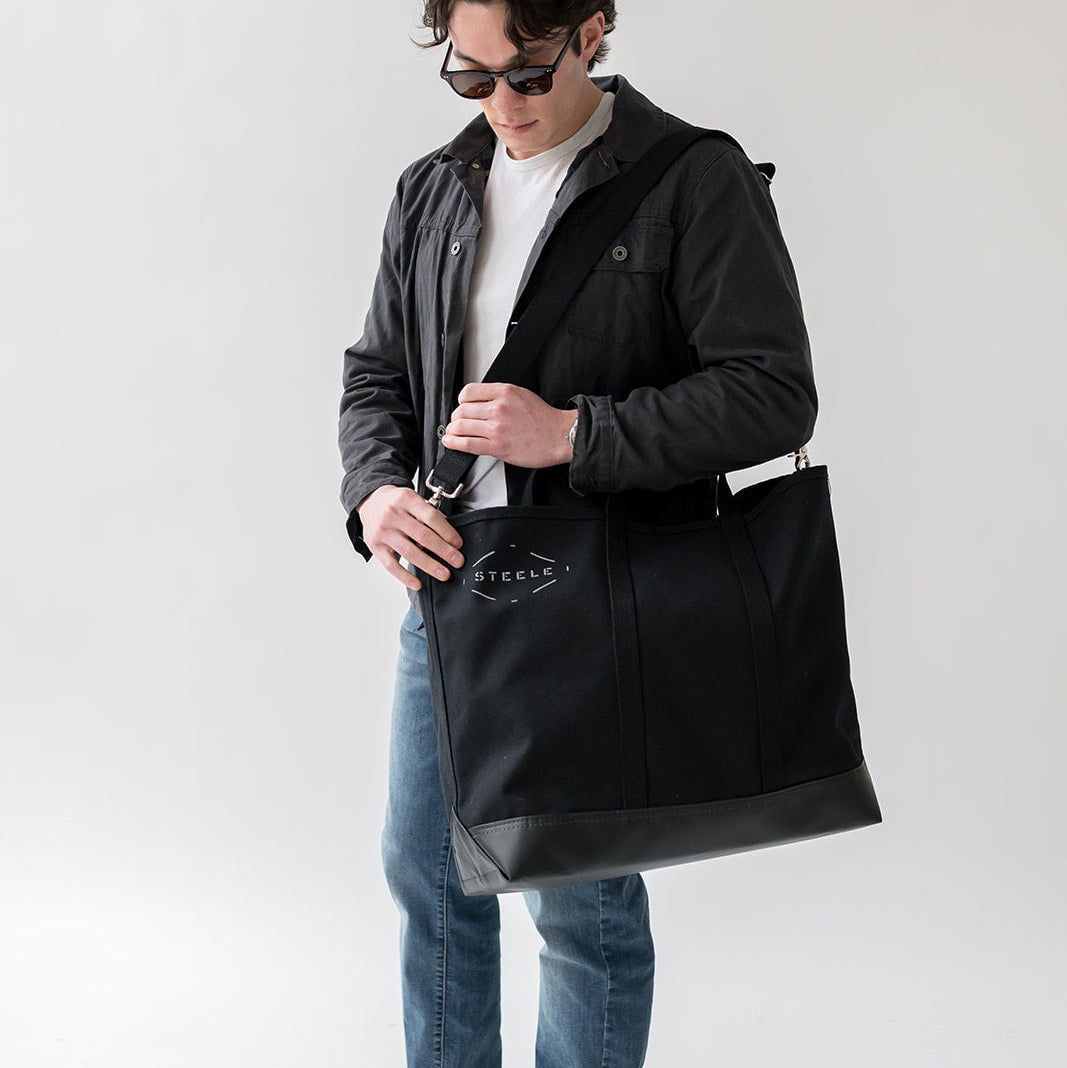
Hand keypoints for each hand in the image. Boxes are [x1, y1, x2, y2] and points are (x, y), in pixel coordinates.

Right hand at [357, 485, 464, 590]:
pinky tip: (417, 583)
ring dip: (430, 565)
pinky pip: (391, 565)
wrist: (370, 501)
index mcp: (406, 499)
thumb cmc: (396, 502)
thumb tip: (448, 534)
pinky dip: (405, 576)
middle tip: (457, 561)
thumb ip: (428, 513)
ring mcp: (383, 532)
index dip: (447, 532)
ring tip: (444, 573)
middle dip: (443, 551)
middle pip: (423, 536)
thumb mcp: (412, 498)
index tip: (458, 544)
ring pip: (409, 552)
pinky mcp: (375, 546)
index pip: (431, 517)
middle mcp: (393, 515)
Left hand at [441, 382, 574, 467]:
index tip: (462, 406)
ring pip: (461, 426)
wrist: (559, 436)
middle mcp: (498, 408)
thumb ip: (500, 396)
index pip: (468, 392)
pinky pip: (467, 444)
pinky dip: (454, 443)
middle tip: (457, 422)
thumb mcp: (522, 394)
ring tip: (453, 433)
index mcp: (504, 392)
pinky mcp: (497, 446)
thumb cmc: (544, 419)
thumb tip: (480, 402)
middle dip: (456, 417)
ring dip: (453, 430)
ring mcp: (497, 428)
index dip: (462, 401)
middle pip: (461, 410)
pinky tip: (450, 442)